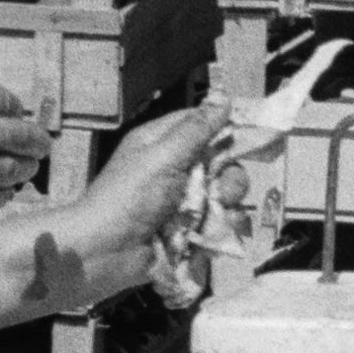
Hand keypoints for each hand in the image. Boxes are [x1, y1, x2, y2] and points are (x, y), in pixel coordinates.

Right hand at [0, 51, 45, 221]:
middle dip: (37, 141)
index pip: (5, 101)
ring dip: (26, 169)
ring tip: (30, 169)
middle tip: (44, 145)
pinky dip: (3, 196)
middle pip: (24, 138)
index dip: (13, 108)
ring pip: (16, 170)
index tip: (16, 113)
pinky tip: (4, 195)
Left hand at [75, 105, 223, 262]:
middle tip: (223, 191)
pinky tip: (208, 239)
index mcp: (161, 144)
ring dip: (225, 209)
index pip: (202, 125)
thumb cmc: (126, 199)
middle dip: (229, 179)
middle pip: (221, 165)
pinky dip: (217, 233)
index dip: (226, 129)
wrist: (102, 255)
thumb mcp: (162, 157)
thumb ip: (196, 130)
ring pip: (223, 198)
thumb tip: (223, 98)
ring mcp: (181, 203)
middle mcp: (173, 170)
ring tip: (212, 221)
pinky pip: (216, 227)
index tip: (252, 137)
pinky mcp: (186, 232)